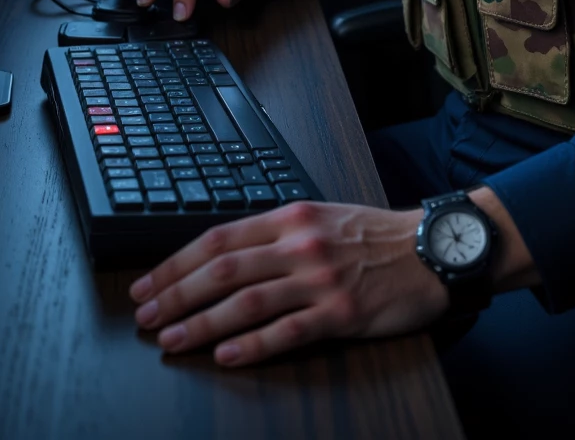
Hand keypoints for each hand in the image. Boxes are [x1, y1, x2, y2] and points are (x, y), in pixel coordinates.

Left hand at [129, 200, 447, 363]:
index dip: (176, 263)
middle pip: (223, 270)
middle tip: (145, 316)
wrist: (429, 249)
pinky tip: (225, 356)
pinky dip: (252, 346)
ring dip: (202, 323)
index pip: (218, 239)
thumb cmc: (373, 236)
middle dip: (176, 294)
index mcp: (290, 217)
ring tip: (171, 341)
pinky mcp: (341, 312)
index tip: (147, 284)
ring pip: (246, 302)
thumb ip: (275, 234)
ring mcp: (320, 279)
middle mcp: (300, 244)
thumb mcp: (319, 218)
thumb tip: (220, 258)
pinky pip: (287, 331)